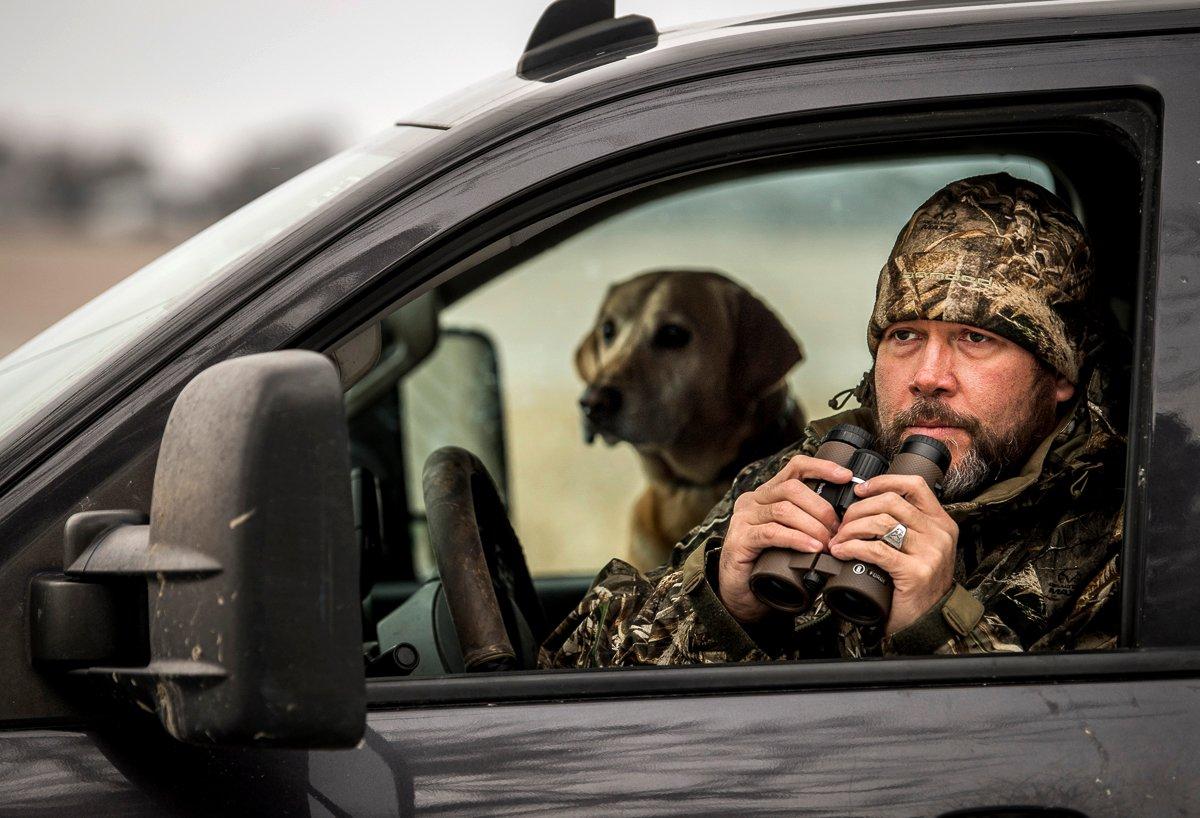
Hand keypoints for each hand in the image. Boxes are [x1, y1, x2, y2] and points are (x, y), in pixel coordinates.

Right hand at [719, 456, 850, 623]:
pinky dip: (797, 539)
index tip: (846, 477)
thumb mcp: (791, 537)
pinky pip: (772, 532)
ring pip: (784, 510)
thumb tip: (844, 523)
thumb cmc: (770, 565)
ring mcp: (744, 519)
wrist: (741, 594)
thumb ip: (808, 523)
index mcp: (767, 494)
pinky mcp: (740, 539)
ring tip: (828, 544)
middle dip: (822, 509)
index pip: (795, 468)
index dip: (821, 468)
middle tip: (838, 531)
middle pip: (792, 489)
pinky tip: (812, 549)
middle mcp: (753, 500)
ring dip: (813, 527)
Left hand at [827, 473, 957, 634]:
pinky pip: (876, 549)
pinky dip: (852, 547)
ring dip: (851, 528)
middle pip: (891, 501)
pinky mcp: (915, 572)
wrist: (927, 622)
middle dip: (858, 509)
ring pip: (881, 522)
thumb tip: (867, 503)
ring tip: (839, 539)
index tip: (860, 490)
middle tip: (841, 523)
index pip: (914, 485)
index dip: (883, 481)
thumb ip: (906, 525)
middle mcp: (939, 534)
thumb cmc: (916, 584)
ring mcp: (930, 553)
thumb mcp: (920, 548)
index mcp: (941, 522)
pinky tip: (842, 551)